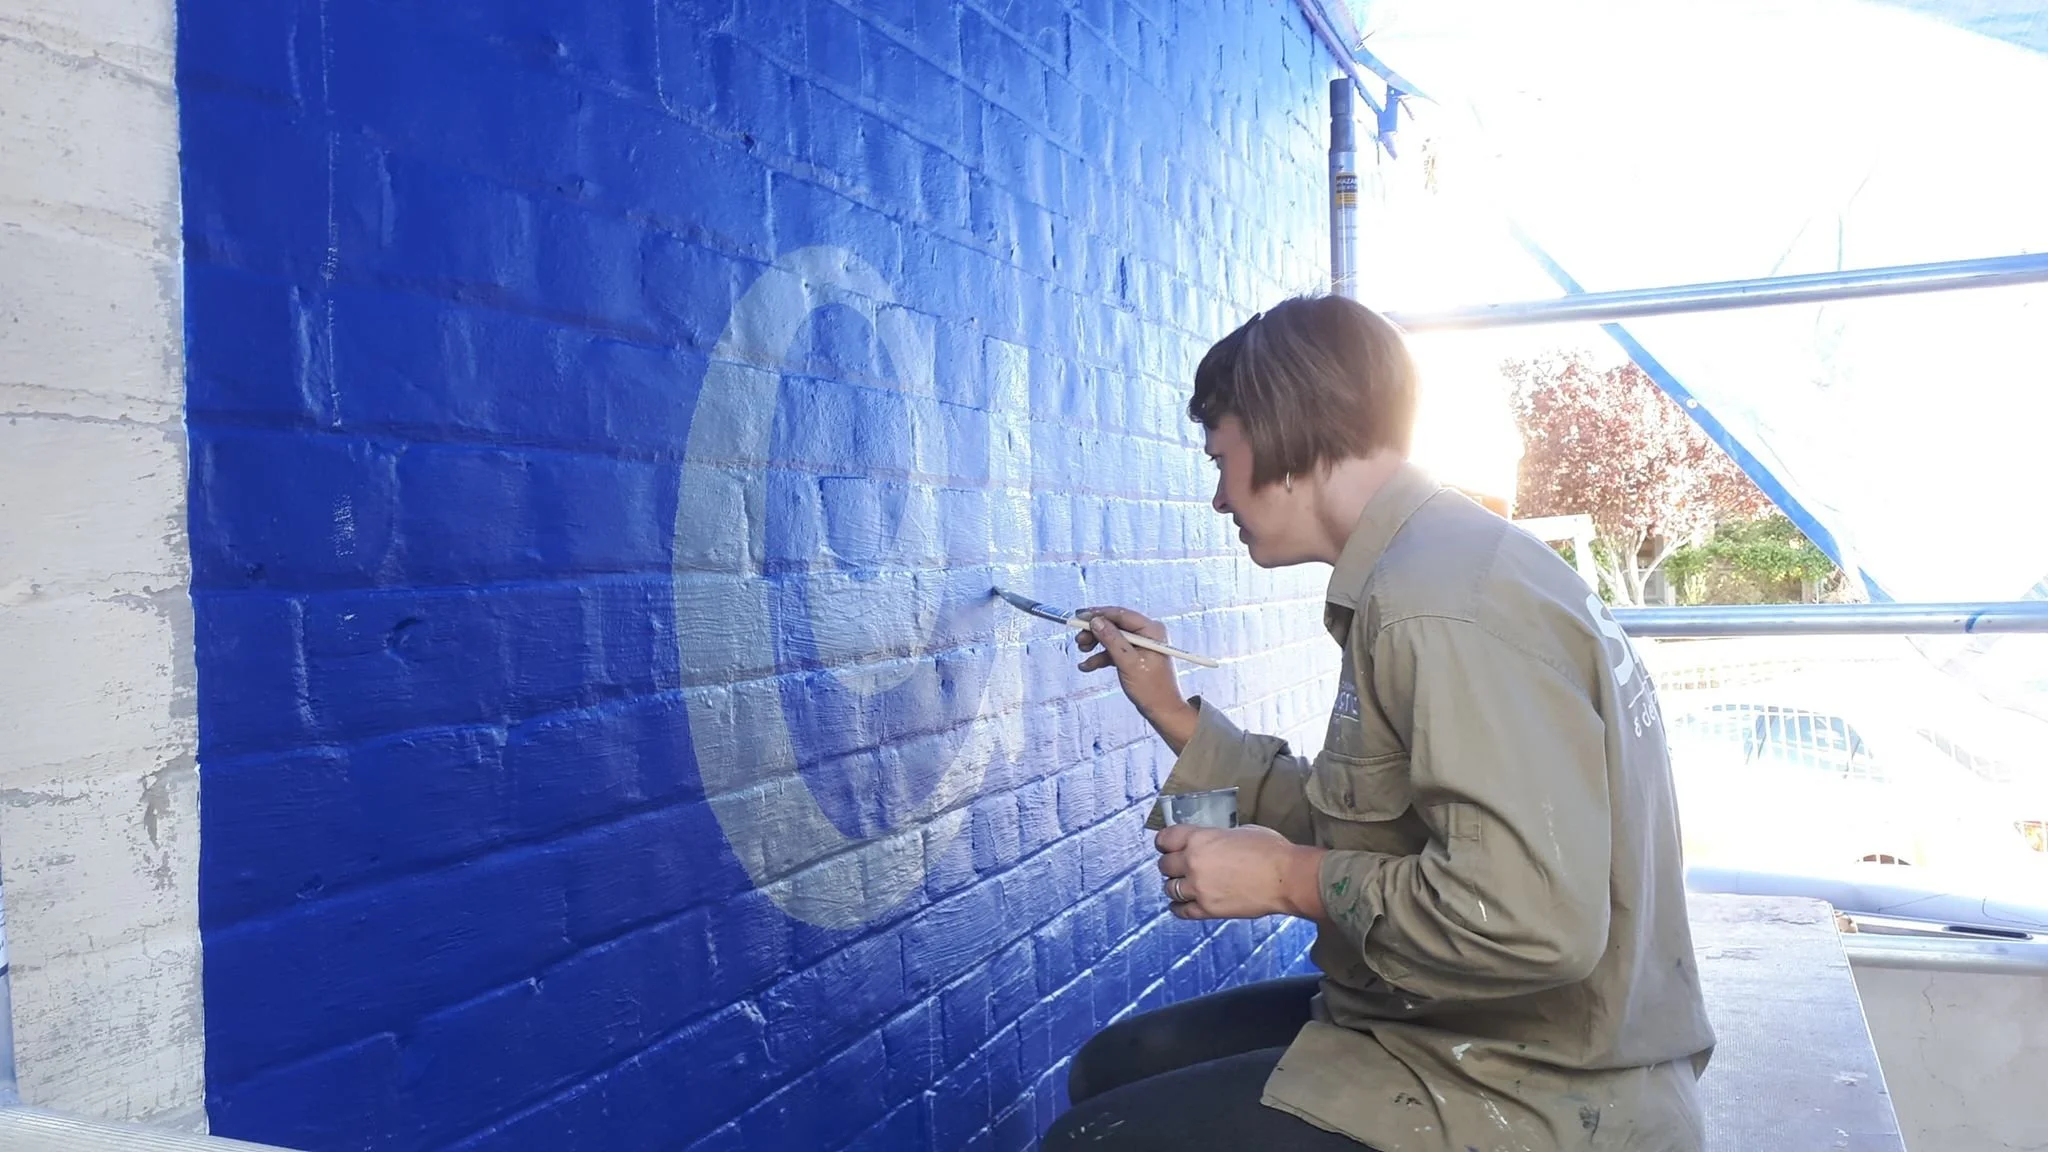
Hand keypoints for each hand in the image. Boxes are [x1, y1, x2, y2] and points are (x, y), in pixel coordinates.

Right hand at [1075, 606, 1192, 738]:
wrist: (1162, 711)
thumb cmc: (1152, 689)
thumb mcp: (1128, 662)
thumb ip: (1111, 640)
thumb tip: (1096, 621)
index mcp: (1151, 630)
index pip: (1121, 614)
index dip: (1098, 614)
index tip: (1080, 616)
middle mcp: (1147, 634)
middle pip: (1115, 625)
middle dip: (1095, 632)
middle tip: (1079, 638)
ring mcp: (1140, 645)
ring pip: (1112, 638)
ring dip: (1096, 644)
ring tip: (1082, 650)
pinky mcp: (1135, 656)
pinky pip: (1115, 651)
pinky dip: (1101, 657)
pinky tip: (1087, 665)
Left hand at [1156, 824, 1321, 920]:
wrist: (1287, 878)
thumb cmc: (1270, 850)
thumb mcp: (1240, 831)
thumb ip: (1217, 837)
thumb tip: (1213, 842)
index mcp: (1200, 839)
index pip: (1166, 838)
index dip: (1165, 842)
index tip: (1166, 845)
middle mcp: (1193, 862)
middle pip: (1164, 865)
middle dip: (1170, 864)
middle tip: (1178, 866)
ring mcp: (1198, 888)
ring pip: (1169, 888)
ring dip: (1175, 886)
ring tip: (1184, 885)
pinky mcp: (1207, 909)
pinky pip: (1181, 911)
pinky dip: (1179, 907)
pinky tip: (1182, 904)